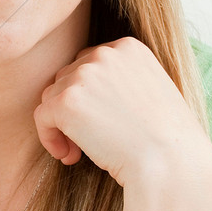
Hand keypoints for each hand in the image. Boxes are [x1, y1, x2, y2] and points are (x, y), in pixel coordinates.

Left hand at [33, 37, 211, 186]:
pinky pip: (41, 117)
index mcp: (128, 47)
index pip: (89, 63)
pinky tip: (68, 157)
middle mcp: (104, 54)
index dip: (88, 95)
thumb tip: (86, 95)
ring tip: (81, 152)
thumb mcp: (152, 93)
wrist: (170, 162)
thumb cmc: (167, 139)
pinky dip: (48, 138)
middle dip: (73, 109)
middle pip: (67, 77)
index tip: (100, 121)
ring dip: (61, 126)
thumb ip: (121, 82)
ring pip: (51, 97)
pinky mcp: (66, 101)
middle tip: (90, 140)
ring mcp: (83, 75)